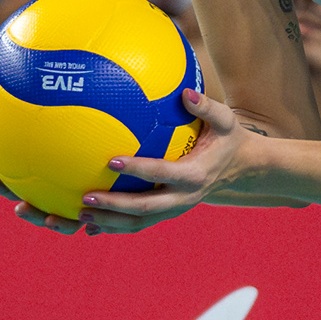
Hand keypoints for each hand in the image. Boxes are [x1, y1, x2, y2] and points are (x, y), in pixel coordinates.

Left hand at [68, 89, 255, 229]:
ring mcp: (175, 209)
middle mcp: (184, 198)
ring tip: (80, 215)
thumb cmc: (228, 138)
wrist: (240, 169)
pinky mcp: (168, 213)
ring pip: (139, 222)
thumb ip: (206, 106)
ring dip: (109, 222)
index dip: (138, 169)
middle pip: (146, 208)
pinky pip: (139, 224)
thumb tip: (185, 92)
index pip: (163, 174)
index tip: (112, 161)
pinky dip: (114, 227)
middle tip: (86, 196)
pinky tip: (87, 225)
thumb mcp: (225, 120)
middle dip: (115, 205)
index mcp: (194, 175)